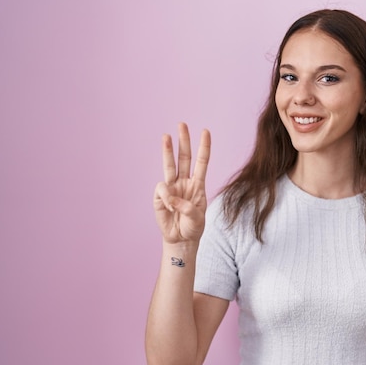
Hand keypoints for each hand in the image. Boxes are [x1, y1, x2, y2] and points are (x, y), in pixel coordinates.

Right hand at [153, 123, 210, 243]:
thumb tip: (172, 198)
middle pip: (184, 158)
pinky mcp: (160, 196)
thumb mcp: (197, 219)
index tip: (206, 132)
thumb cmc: (192, 227)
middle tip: (182, 124)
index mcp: (198, 185)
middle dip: (184, 141)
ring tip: (166, 136)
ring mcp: (171, 188)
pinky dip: (167, 197)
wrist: (181, 240)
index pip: (201, 162)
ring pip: (170, 165)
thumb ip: (187, 207)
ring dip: (168, 150)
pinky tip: (170, 207)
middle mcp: (184, 182)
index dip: (204, 147)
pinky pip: (162, 189)